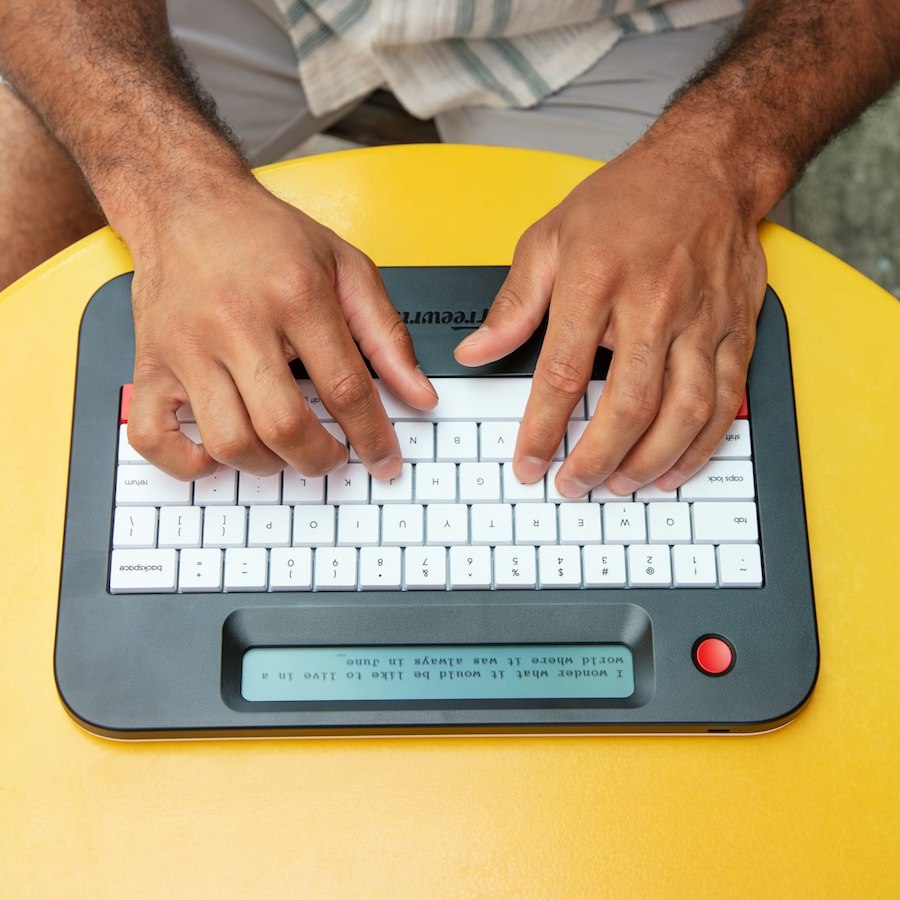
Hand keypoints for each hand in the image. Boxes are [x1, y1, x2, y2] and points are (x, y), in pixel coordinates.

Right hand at [126, 175, 436, 479]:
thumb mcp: (346, 267)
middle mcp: (237, 322)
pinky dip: (187, 464)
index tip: (384, 461)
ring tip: (283, 452)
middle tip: (331, 457)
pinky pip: (155, 437)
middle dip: (320, 459)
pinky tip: (216, 456)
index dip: (372, 437)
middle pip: (284, 426)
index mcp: (295, 295)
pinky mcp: (151, 362)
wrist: (184, 201)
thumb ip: (388, 335)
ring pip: (228, 440)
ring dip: (267, 466)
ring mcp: (187, 346)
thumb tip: (420, 395)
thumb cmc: (266, 236)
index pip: (345, 388)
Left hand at [454, 140, 767, 496]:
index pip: (562, 374)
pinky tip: (676, 466)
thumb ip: (513, 304)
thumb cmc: (624, 202)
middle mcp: (653, 304)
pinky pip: (727, 399)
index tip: (528, 463)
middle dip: (597, 459)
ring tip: (621, 485)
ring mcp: (701, 319)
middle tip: (574, 486)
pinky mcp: (737, 329)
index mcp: (595, 281)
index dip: (542, 430)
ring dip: (651, 460)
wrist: (706, 168)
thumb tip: (476, 352)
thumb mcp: (548, 238)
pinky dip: (703, 443)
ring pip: (685, 410)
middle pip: (629, 403)